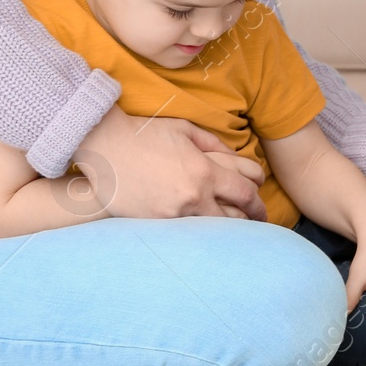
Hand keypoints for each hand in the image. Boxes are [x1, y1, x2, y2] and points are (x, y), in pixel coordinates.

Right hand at [75, 108, 264, 220]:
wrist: (105, 147)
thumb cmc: (145, 134)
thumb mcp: (186, 130)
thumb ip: (215, 145)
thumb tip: (237, 157)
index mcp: (205, 172)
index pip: (245, 195)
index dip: (258, 203)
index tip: (259, 206)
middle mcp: (193, 198)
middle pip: (235, 220)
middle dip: (247, 221)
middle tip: (252, 222)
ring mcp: (173, 215)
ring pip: (211, 232)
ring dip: (224, 231)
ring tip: (230, 229)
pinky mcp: (155, 226)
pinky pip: (185, 235)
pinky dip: (197, 234)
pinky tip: (201, 233)